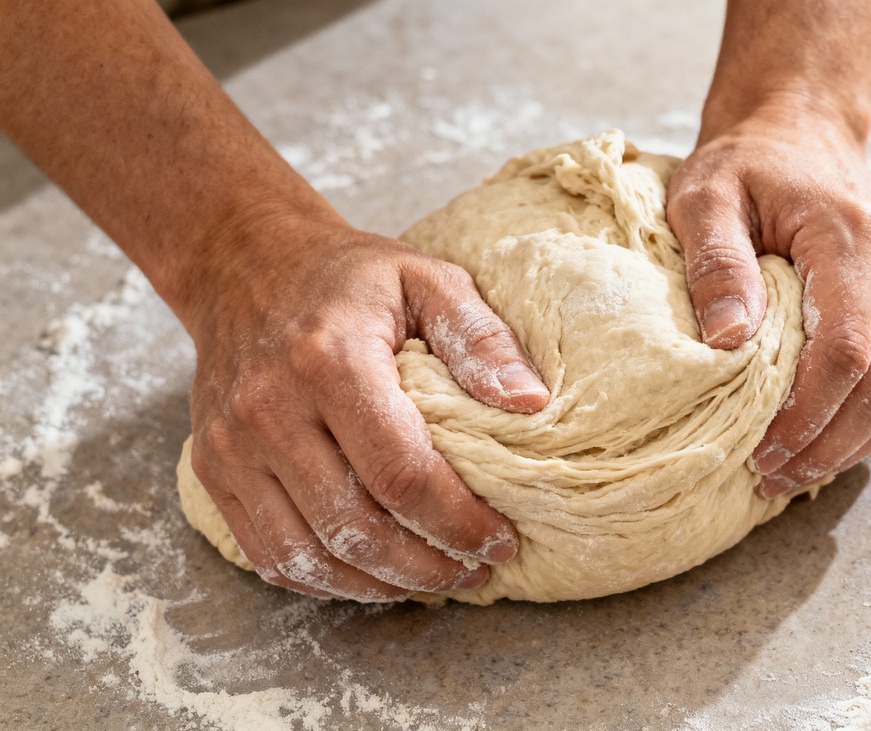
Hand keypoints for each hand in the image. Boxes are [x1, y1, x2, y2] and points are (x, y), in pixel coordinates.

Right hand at [185, 213, 549, 600]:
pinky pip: (267, 552)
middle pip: (355, 527)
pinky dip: (323, 580)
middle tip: (474, 571)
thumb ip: (480, 338)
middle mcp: (270, 409)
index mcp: (329, 360)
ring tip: (432, 581)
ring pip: (308, 553)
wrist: (244, 263)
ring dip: (378, 584)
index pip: (402, 474)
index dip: (458, 521)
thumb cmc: (348, 277)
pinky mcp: (212, 469)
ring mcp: (231, 445)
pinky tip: (372, 575)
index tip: (500, 540)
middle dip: (426, 566)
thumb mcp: (427, 278)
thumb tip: (530, 402)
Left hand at [668, 106, 870, 498]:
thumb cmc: (746, 168)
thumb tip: (730, 341)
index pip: (846, 352)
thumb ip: (715, 263)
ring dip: (855, 445)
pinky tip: (830, 440)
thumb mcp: (705, 199)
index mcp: (851, 236)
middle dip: (829, 446)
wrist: (803, 133)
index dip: (807, 416)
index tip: (761, 453)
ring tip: (796, 471)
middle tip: (773, 478)